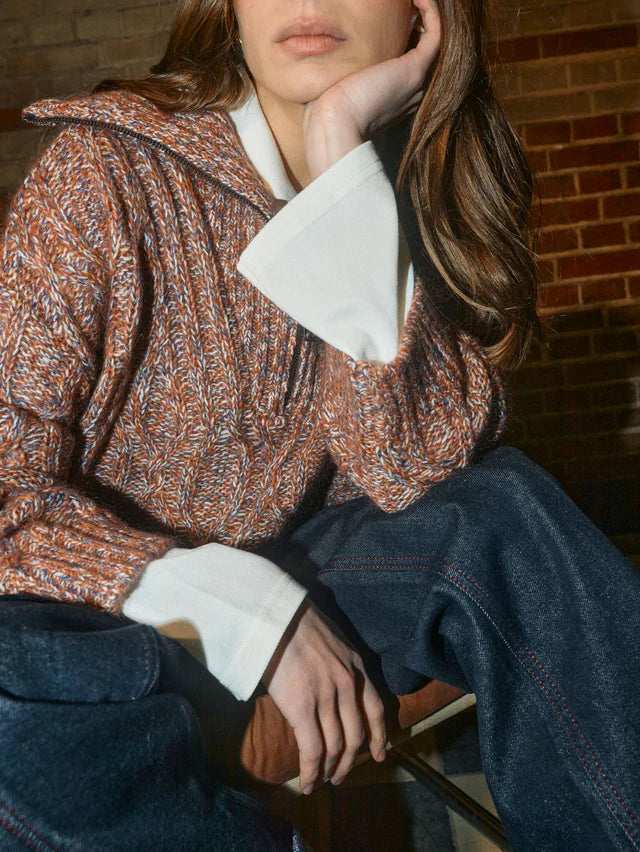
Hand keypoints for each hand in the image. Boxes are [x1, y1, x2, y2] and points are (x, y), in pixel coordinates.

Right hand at [261, 598, 386, 793]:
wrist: (277, 615)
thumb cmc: (296, 621)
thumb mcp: (331, 639)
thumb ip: (338, 662)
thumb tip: (330, 679)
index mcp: (357, 666)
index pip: (376, 709)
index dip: (379, 736)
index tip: (379, 755)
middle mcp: (348, 685)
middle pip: (356, 735)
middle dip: (351, 761)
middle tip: (341, 776)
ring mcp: (328, 698)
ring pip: (336, 746)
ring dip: (331, 770)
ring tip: (322, 782)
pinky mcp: (304, 709)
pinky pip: (313, 750)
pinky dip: (311, 772)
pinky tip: (307, 783)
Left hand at [302, 0, 440, 179]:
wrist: (334, 124)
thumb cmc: (324, 112)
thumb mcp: (332, 85)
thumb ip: (337, 71)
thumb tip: (314, 54)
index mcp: (390, 97)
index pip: (402, 60)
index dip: (400, 34)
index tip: (386, 14)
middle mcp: (408, 90)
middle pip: (419, 47)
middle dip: (415, 20)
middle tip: (404, 1)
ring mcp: (415, 80)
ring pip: (431, 39)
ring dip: (426, 13)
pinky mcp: (415, 70)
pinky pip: (435, 33)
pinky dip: (431, 11)